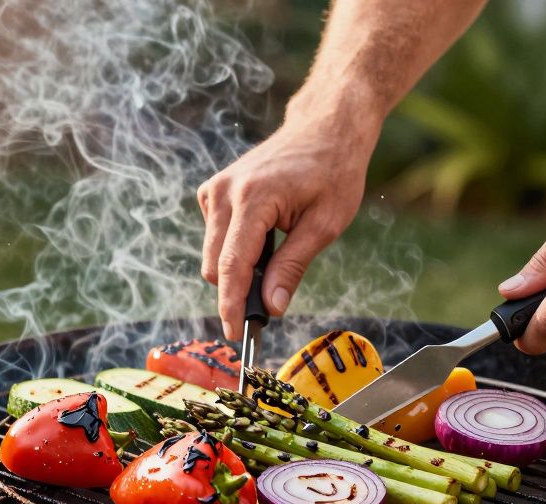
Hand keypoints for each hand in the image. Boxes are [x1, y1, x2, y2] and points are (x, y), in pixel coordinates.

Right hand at [198, 99, 380, 339]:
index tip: (235, 335)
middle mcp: (224, 192)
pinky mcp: (213, 191)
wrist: (324, 127)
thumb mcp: (325, 224)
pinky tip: (265, 238)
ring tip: (277, 258)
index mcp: (253, 199)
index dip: (232, 305)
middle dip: (236, 291)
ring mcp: (214, 189)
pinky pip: (215, 237)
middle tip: (270, 305)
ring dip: (237, 269)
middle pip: (215, 265)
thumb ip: (293, 266)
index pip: (232, 266)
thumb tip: (272, 308)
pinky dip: (234, 250)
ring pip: (212, 254)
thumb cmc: (333, 171)